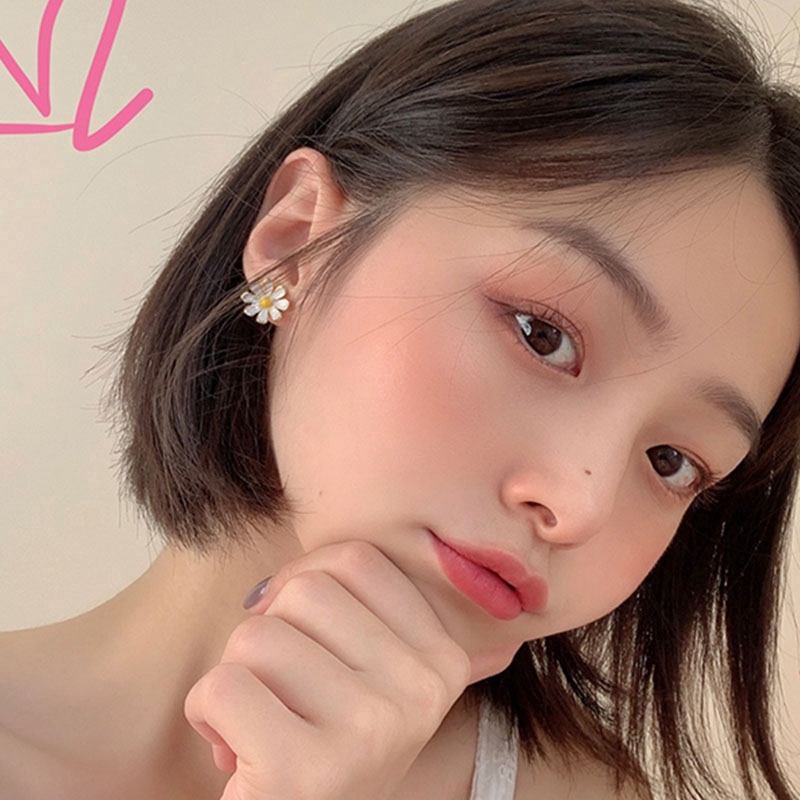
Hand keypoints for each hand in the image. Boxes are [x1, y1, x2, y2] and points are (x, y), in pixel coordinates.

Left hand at [184, 540, 471, 799]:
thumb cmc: (329, 746)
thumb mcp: (374, 678)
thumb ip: (361, 612)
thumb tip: (283, 578)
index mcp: (442, 657)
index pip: (357, 560)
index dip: (305, 576)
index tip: (293, 622)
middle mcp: (418, 692)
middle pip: (305, 591)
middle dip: (270, 629)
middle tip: (280, 687)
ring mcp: (368, 730)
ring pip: (257, 635)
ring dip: (235, 673)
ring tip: (258, 718)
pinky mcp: (303, 771)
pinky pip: (223, 686)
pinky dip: (206, 711)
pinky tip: (232, 746)